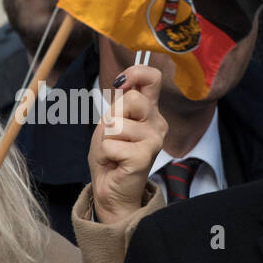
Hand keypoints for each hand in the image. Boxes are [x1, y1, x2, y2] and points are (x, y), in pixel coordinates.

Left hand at [88, 65, 166, 224]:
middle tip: (113, 136)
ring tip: (113, 152)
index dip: (136, 72)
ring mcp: (155, 139)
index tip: (121, 83)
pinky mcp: (145, 156)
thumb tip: (122, 83)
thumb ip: (119, 102)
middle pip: (133, 99)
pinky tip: (115, 162)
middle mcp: (157, 123)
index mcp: (149, 111)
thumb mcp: (110, 123)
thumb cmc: (110, 155)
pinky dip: (105, 153)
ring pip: (117, 124)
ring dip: (106, 139)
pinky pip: (111, 144)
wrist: (110, 190)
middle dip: (113, 116)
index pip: (152, 78)